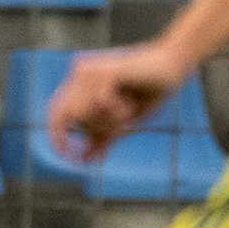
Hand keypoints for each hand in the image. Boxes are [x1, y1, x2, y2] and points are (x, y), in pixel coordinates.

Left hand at [46, 41, 191, 162]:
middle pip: (69, 116)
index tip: (66, 157)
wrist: (172, 67)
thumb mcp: (122, 121)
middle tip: (119, 129)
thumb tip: (86, 160)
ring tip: (128, 112)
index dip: (57, 135)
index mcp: (79, 83)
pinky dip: (118, 111)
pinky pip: (101, 104)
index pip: (56, 111)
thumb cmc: (148, 90)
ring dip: (109, 121)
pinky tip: (130, 103)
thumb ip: (102, 136)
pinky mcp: (104, 70)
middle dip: (95, 129)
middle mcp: (79, 74)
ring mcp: (89, 69)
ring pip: (84, 112)